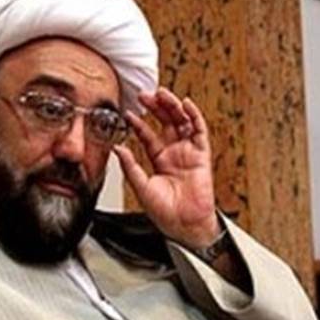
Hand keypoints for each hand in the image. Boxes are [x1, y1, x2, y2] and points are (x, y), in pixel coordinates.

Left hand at [115, 88, 220, 248]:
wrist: (184, 225)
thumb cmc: (165, 213)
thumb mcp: (141, 187)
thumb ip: (130, 166)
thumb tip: (117, 148)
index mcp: (159, 160)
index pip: (148, 135)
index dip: (139, 123)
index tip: (129, 112)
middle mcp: (174, 153)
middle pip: (165, 123)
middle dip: (156, 107)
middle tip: (144, 95)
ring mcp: (188, 152)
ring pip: (181, 122)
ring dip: (173, 106)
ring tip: (162, 94)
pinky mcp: (202, 155)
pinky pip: (200, 131)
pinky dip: (194, 116)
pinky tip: (186, 104)